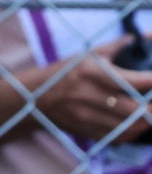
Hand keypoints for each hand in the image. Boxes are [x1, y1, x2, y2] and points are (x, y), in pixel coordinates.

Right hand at [34, 37, 151, 143]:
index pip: (135, 82)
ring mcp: (85, 116)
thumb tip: (142, 37)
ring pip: (128, 126)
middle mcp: (89, 96)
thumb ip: (116, 47)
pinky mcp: (84, 130)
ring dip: (145, 121)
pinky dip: (131, 132)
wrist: (33, 98)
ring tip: (148, 112)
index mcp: (92, 73)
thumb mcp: (87, 55)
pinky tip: (136, 123)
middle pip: (135, 109)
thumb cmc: (64, 72)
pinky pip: (115, 137)